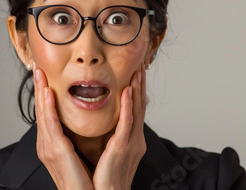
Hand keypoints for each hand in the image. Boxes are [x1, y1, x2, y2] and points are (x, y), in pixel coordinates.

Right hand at [33, 66, 93, 189]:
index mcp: (53, 145)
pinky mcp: (55, 151)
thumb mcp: (79, 154)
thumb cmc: (86, 181)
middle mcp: (47, 145)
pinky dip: (47, 107)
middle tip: (38, 68)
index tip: (45, 77)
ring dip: (41, 92)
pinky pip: (50, 124)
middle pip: (40, 111)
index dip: (44, 95)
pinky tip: (47, 93)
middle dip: (39, 88)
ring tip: (40, 74)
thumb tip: (81, 123)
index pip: (47, 114)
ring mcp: (48, 148)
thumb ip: (76, 138)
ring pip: (42, 114)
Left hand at [92, 65, 146, 189]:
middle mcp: (135, 140)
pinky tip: (128, 91)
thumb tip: (104, 126)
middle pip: (139, 107)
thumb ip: (110, 138)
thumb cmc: (106, 181)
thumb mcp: (110, 155)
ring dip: (137, 90)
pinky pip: (126, 123)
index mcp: (131, 141)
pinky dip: (128, 106)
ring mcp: (131, 143)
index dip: (136, 92)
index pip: (135, 111)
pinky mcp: (123, 148)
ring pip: (136, 111)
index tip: (135, 75)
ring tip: (137, 72)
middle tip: (140, 66)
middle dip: (140, 86)